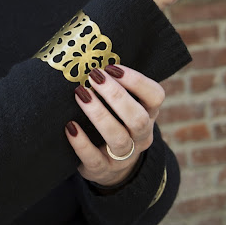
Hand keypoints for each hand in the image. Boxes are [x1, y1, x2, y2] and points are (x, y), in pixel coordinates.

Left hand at [65, 65, 164, 186]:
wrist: (110, 166)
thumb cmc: (113, 122)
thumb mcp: (122, 106)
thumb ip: (114, 86)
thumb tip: (89, 54)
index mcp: (149, 114)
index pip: (155, 96)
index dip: (137, 81)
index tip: (112, 67)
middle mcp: (141, 136)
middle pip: (138, 118)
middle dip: (116, 96)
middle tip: (94, 77)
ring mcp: (124, 156)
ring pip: (118, 138)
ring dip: (99, 114)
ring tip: (80, 94)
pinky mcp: (102, 170)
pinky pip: (94, 159)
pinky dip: (81, 143)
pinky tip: (69, 127)